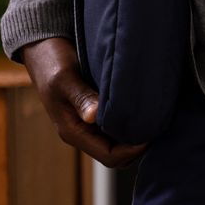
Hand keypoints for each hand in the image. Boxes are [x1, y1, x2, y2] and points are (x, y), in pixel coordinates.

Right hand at [17, 37, 146, 167]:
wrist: (43, 48)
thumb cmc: (52, 62)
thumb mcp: (65, 78)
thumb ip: (81, 97)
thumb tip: (94, 116)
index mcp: (73, 131)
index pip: (109, 156)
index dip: (133, 150)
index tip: (152, 133)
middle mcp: (82, 131)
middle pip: (117, 154)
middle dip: (139, 145)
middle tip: (160, 125)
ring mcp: (89, 123)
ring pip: (119, 141)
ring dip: (138, 134)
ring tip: (157, 117)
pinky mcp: (96, 111)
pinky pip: (118, 125)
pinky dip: (133, 121)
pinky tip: (147, 108)